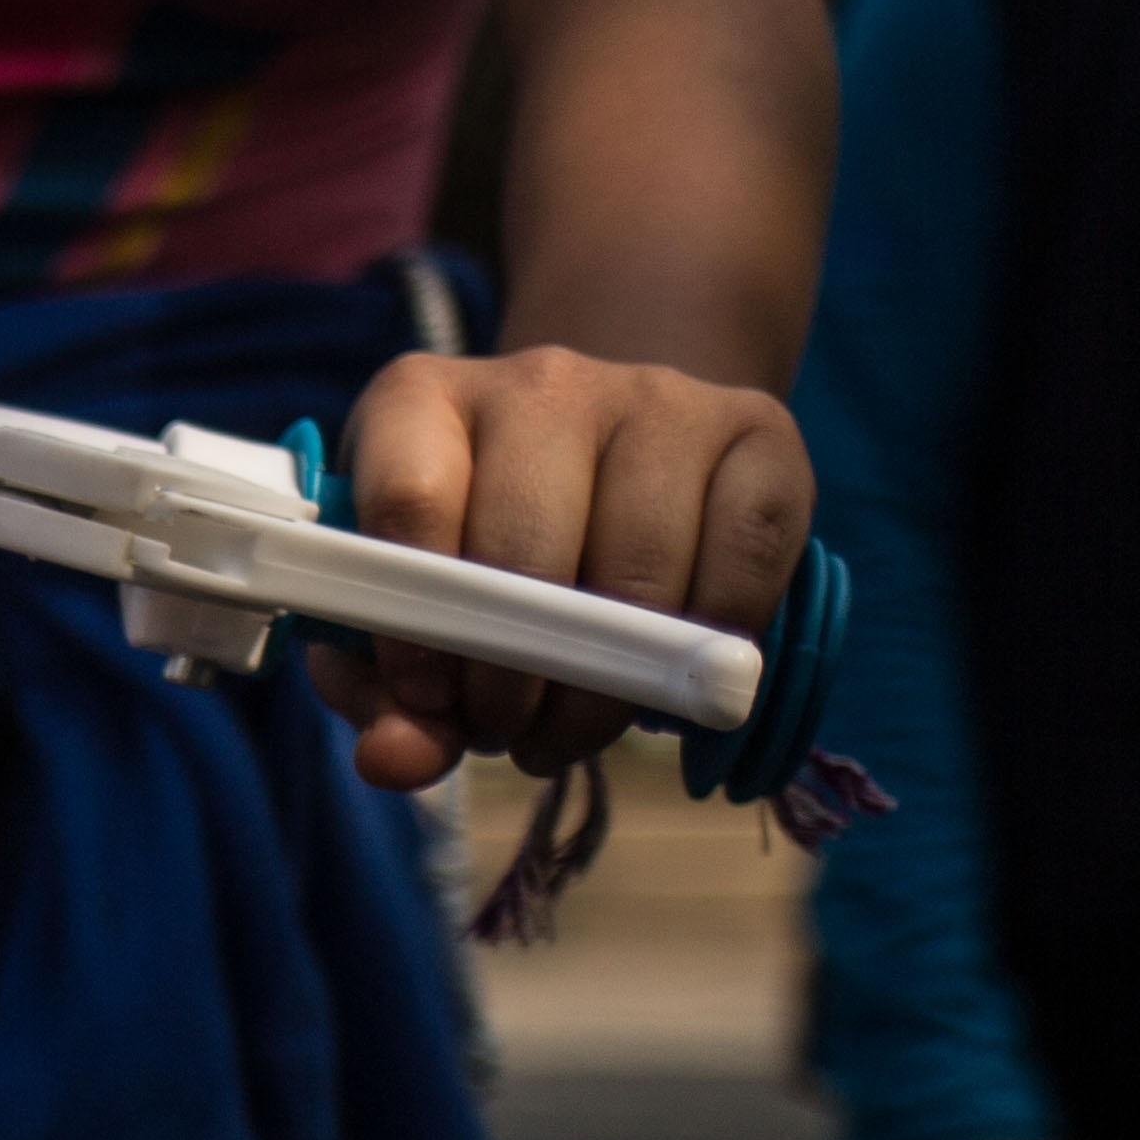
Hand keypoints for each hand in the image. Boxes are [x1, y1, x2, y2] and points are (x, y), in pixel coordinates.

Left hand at [308, 347, 811, 788]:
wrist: (617, 464)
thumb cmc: (486, 553)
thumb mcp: (412, 614)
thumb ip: (382, 695)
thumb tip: (394, 761)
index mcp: (420, 401)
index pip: (409, 504)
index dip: (418, 626)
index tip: (431, 701)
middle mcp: (538, 378)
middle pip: (523, 550)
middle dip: (514, 680)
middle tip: (511, 733)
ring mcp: (654, 393)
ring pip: (638, 566)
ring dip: (607, 684)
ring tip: (578, 722)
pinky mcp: (756, 426)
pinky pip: (746, 553)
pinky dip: (714, 640)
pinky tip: (674, 671)